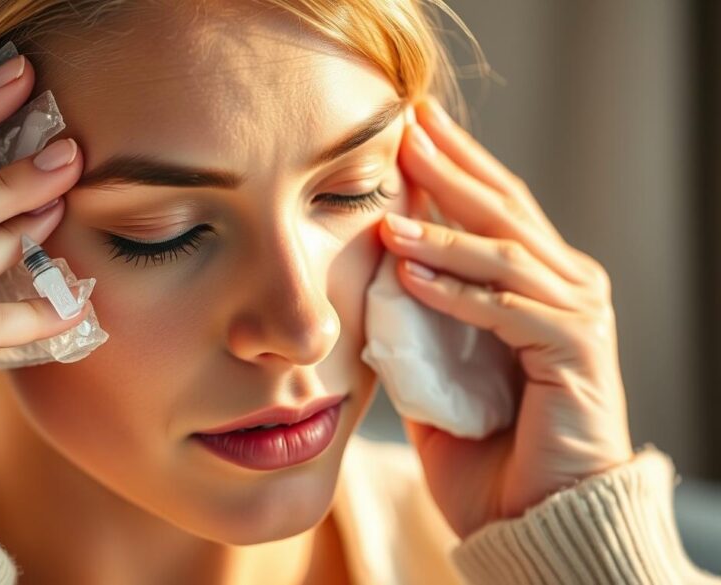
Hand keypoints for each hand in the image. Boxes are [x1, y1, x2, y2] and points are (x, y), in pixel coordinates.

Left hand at [380, 96, 633, 538]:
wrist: (532, 518)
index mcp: (538, 284)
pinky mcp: (575, 351)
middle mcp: (567, 287)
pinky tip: (411, 275)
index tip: (410, 126)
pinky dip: (457, 291)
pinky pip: (508, 308)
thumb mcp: (439, 371)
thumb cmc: (488, 448)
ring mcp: (578, 315)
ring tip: (388, 214)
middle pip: (504, 210)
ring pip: (505, 253)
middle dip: (452, 168)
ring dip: (443, 232)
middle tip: (407, 127)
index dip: (454, 164)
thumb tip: (376, 278)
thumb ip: (417, 322)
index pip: (494, 207)